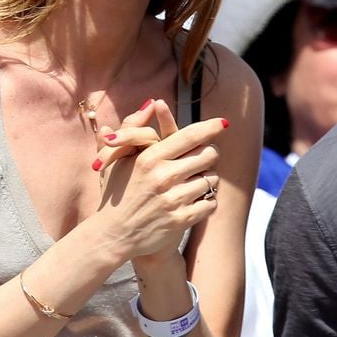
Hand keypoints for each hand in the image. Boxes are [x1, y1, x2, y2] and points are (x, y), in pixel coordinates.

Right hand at [92, 99, 222, 263]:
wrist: (112, 234)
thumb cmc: (117, 191)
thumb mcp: (117, 157)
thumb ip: (133, 127)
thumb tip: (152, 102)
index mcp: (149, 158)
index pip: (189, 136)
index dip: (209, 128)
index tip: (224, 123)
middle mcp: (162, 177)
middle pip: (207, 155)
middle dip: (209, 154)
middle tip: (203, 157)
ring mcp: (172, 200)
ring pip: (211, 180)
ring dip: (207, 180)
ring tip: (194, 181)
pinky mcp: (180, 220)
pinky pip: (211, 204)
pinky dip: (207, 201)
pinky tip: (195, 200)